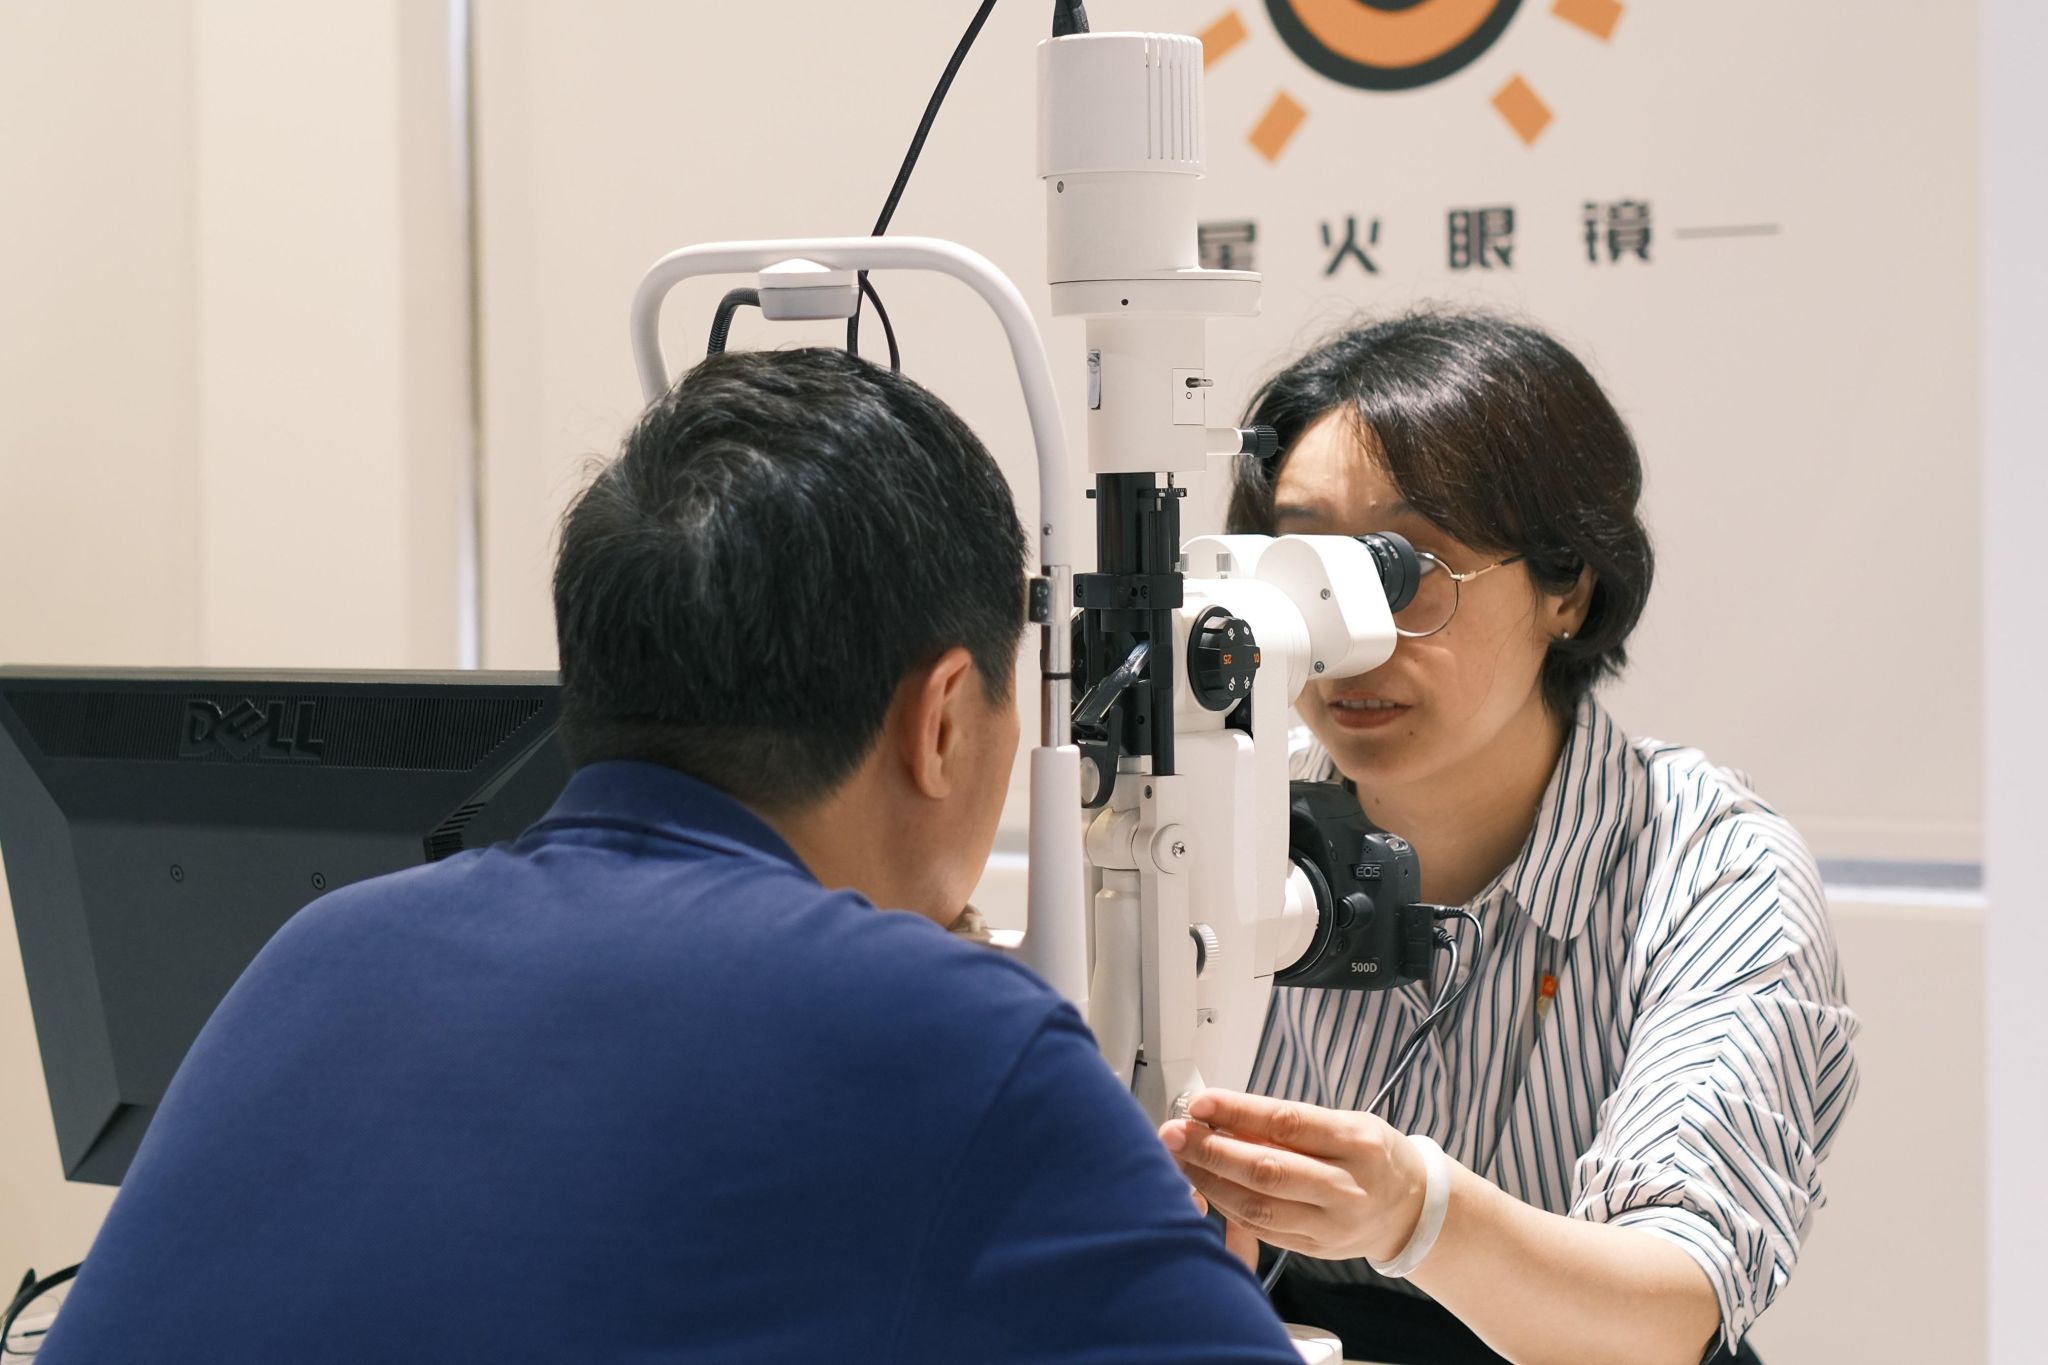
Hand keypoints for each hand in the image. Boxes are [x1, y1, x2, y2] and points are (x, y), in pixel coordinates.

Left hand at [1160, 1089, 1428, 1264]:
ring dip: (1210, 1182)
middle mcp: (1346, 1188)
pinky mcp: (1314, 1250)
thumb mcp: (1344, 1123)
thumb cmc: (1371, 1155)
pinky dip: (1227, 1206)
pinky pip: (1261, 1230)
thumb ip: (1287, 1124)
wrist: (1410, 1209)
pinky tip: (1205, 1187)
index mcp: (1356, 1143)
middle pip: (1267, 1170)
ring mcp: (1330, 1226)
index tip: (1201, 1103)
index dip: (1238, 1113)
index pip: (1287, 1124)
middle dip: (1211, 1151)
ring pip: (1258, 1207)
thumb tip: (1222, 1115)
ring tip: (1179, 1160)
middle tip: (1174, 1134)